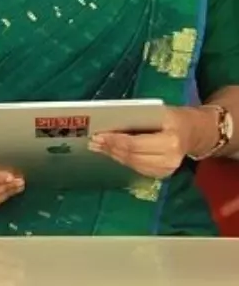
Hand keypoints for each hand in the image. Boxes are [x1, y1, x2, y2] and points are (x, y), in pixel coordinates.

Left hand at [89, 106, 215, 178]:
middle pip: (132, 156)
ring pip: (132, 164)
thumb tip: (110, 121)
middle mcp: (170, 159)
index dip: (115, 141)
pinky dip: (122, 159)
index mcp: (171, 142)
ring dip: (113, 155)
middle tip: (93, 141)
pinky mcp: (162, 174)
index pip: (135, 144)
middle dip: (110, 148)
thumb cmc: (174, 118)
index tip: (99, 135)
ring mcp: (167, 170)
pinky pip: (137, 168)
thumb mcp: (161, 112)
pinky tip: (111, 152)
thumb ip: (138, 118)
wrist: (194, 132)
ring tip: (97, 146)